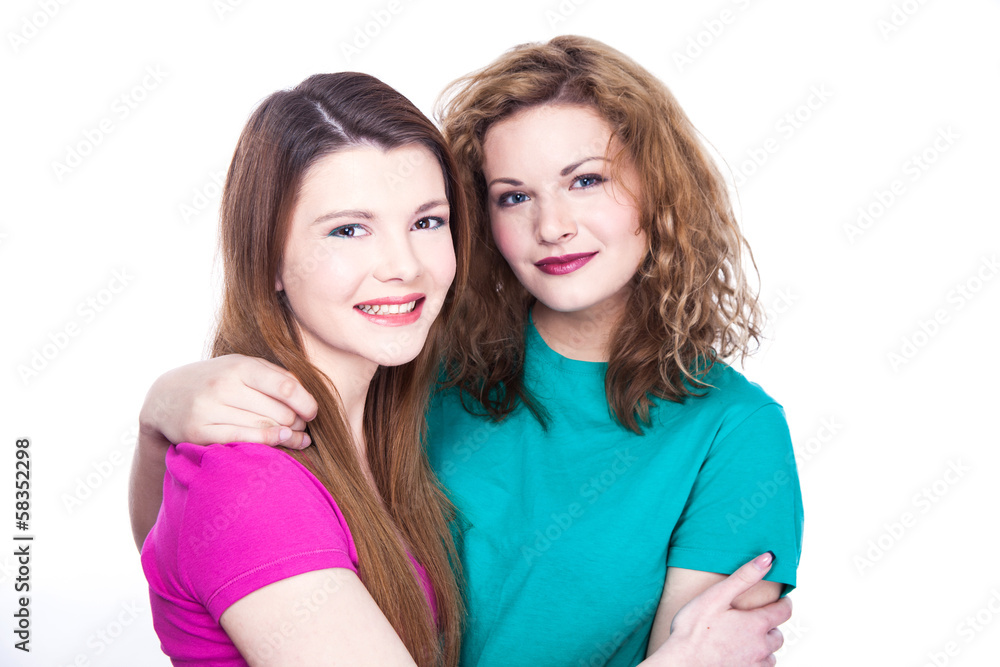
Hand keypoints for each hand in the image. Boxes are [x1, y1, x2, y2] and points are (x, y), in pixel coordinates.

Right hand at [139, 354, 317, 448]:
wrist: (165, 397)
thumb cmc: (216, 381)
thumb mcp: (241, 367)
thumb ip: (274, 376)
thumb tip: (306, 394)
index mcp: (239, 365)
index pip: (285, 387)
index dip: (306, 403)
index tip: (313, 412)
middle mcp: (223, 385)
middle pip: (278, 412)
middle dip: (297, 422)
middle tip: (303, 427)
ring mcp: (209, 409)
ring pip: (263, 428)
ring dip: (288, 437)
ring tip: (298, 438)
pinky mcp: (198, 432)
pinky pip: (241, 441)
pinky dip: (266, 443)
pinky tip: (281, 442)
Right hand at [648, 553, 790, 665]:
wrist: (682, 664)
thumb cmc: (693, 630)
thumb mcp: (716, 596)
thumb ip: (744, 577)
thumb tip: (768, 558)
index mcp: (757, 624)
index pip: (784, 611)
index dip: (784, 602)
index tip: (780, 599)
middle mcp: (761, 647)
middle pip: (778, 635)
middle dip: (769, 626)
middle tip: (753, 620)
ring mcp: (755, 665)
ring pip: (769, 654)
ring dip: (762, 646)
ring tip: (743, 639)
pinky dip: (754, 661)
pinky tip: (738, 655)